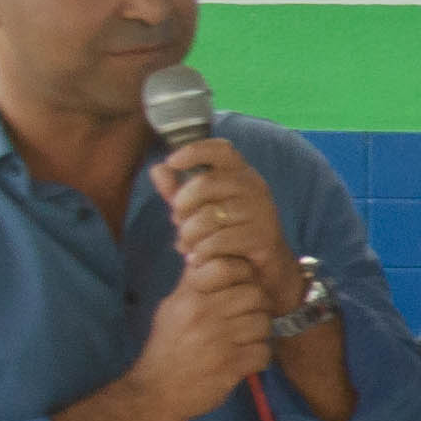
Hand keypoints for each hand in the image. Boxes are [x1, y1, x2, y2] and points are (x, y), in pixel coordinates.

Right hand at [130, 249, 273, 420]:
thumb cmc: (167, 347)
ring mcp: (218, 341)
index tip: (241, 286)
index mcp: (189, 297)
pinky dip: (259, 357)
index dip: (243, 274)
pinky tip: (245, 359)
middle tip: (249, 317)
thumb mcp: (172, 308)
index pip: (228, 266)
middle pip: (255, 293)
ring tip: (246, 339)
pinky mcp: (231, 366)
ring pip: (263, 322)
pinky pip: (264, 352)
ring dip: (260, 333)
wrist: (155, 391)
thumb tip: (205, 254)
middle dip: (257, 305)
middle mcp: (203, 315)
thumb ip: (192, 284)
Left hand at [150, 136, 305, 298]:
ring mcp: (262, 212)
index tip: (171, 162)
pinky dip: (201, 252)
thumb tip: (157, 169)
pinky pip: (219, 241)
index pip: (221, 149)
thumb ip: (178, 191)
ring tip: (187, 245)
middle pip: (206, 183)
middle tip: (177, 222)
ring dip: (189, 234)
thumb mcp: (200, 210)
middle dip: (182, 205)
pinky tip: (197, 258)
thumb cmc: (228, 234)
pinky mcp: (263, 237)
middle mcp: (255, 187)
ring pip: (208, 216)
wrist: (263, 270)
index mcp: (241, 174)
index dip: (194, 151)